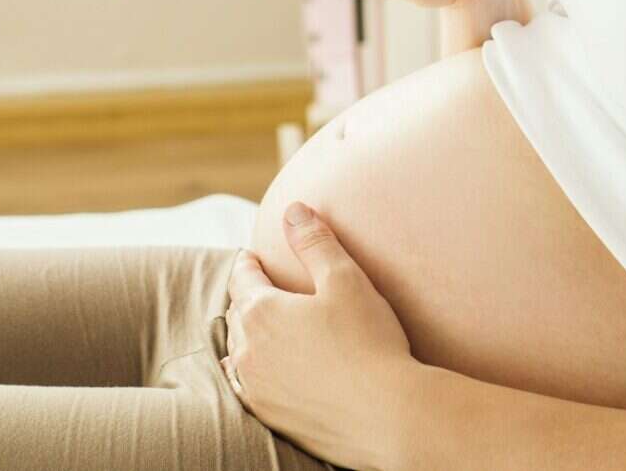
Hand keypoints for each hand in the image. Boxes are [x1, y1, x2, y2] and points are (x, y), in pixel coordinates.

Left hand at [222, 202, 418, 468]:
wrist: (388, 414)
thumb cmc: (369, 341)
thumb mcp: (345, 279)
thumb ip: (315, 242)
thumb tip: (293, 210)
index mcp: (262, 312)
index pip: (243, 278)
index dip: (247, 263)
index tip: (250, 256)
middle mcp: (248, 351)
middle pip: (237, 314)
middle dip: (245, 297)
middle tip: (254, 287)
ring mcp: (256, 388)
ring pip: (238, 353)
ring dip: (245, 336)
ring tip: (255, 328)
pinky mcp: (270, 416)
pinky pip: (247, 387)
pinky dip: (251, 371)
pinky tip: (262, 372)